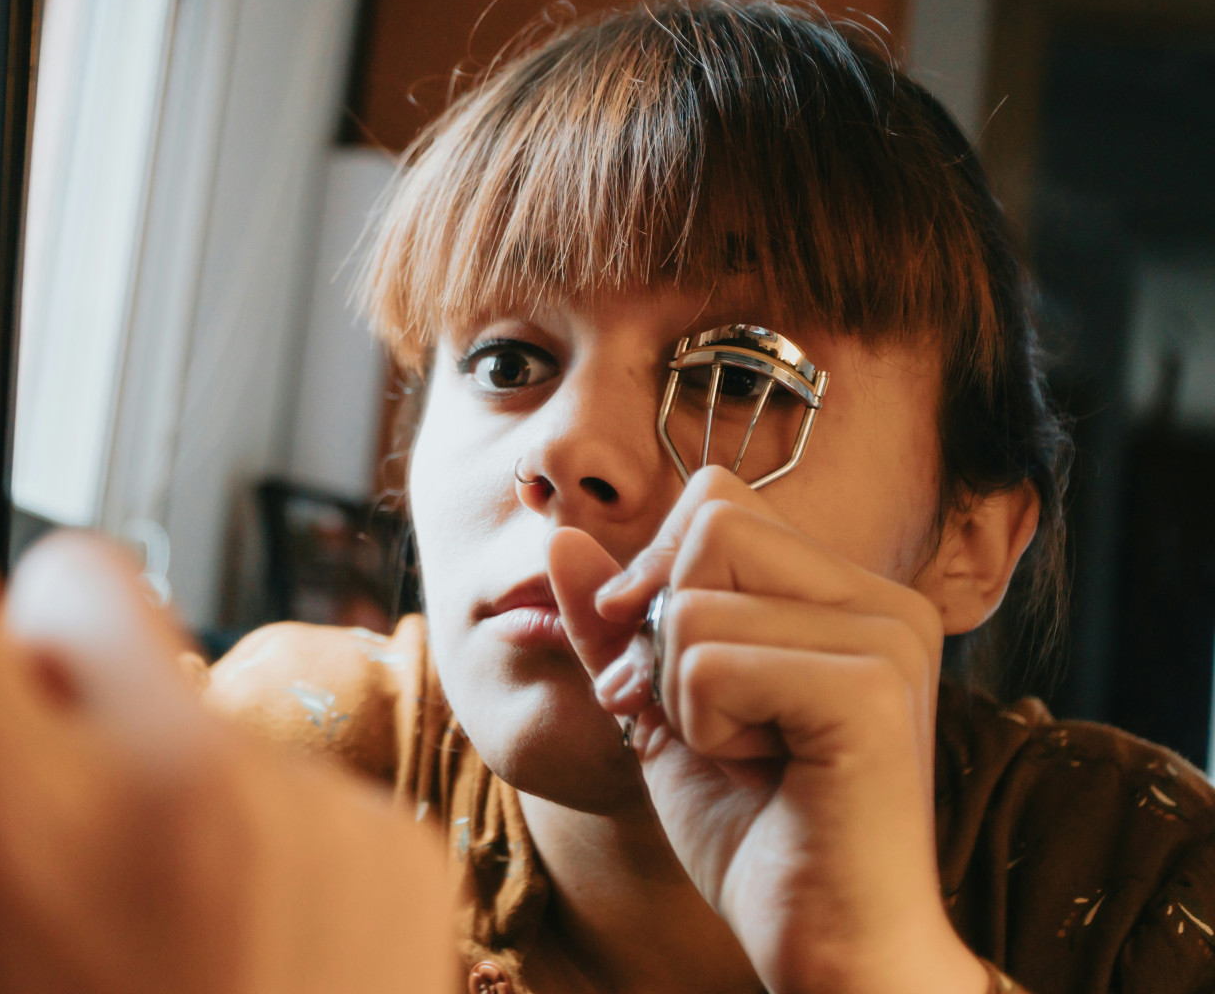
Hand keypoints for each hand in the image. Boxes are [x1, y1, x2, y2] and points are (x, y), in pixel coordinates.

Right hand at [0, 476, 453, 993]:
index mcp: (14, 840)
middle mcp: (174, 789)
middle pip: (75, 577)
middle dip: (19, 655)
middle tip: (2, 775)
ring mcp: (304, 809)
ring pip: (174, 687)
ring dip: (126, 761)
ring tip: (123, 920)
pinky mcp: (389, 846)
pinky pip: (273, 768)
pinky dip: (229, 827)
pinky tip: (218, 947)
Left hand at [548, 467, 985, 993]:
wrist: (825, 946)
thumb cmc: (756, 834)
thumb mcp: (663, 710)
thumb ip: (616, 623)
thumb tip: (561, 535)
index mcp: (852, 594)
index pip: (716, 504)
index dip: (655, 574)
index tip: (651, 672)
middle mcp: (885, 601)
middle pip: (708, 528)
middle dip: (662, 632)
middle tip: (693, 721)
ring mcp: (888, 639)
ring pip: (695, 602)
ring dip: (682, 695)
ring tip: (744, 754)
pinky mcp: (870, 690)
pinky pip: (709, 660)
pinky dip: (701, 724)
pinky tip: (763, 771)